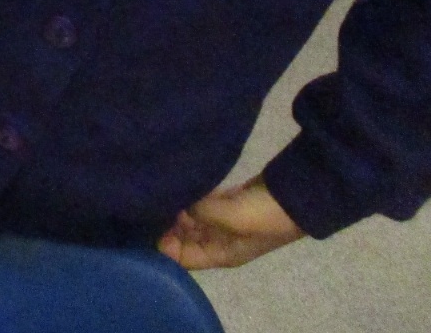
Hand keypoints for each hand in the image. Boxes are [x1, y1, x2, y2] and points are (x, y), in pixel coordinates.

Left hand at [158, 176, 304, 268]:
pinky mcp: (227, 202)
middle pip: (182, 238)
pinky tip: (173, 183)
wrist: (294, 195)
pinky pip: (200, 203)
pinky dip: (188, 197)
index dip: (162, 244)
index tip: (145, 222)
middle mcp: (218, 242)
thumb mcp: (228, 218)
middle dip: (165, 224)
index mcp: (219, 255)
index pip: (181, 258)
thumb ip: (199, 213)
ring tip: (155, 191)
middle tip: (146, 201)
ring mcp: (222, 222)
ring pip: (190, 220)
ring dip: (176, 208)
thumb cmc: (261, 214)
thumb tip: (179, 205)